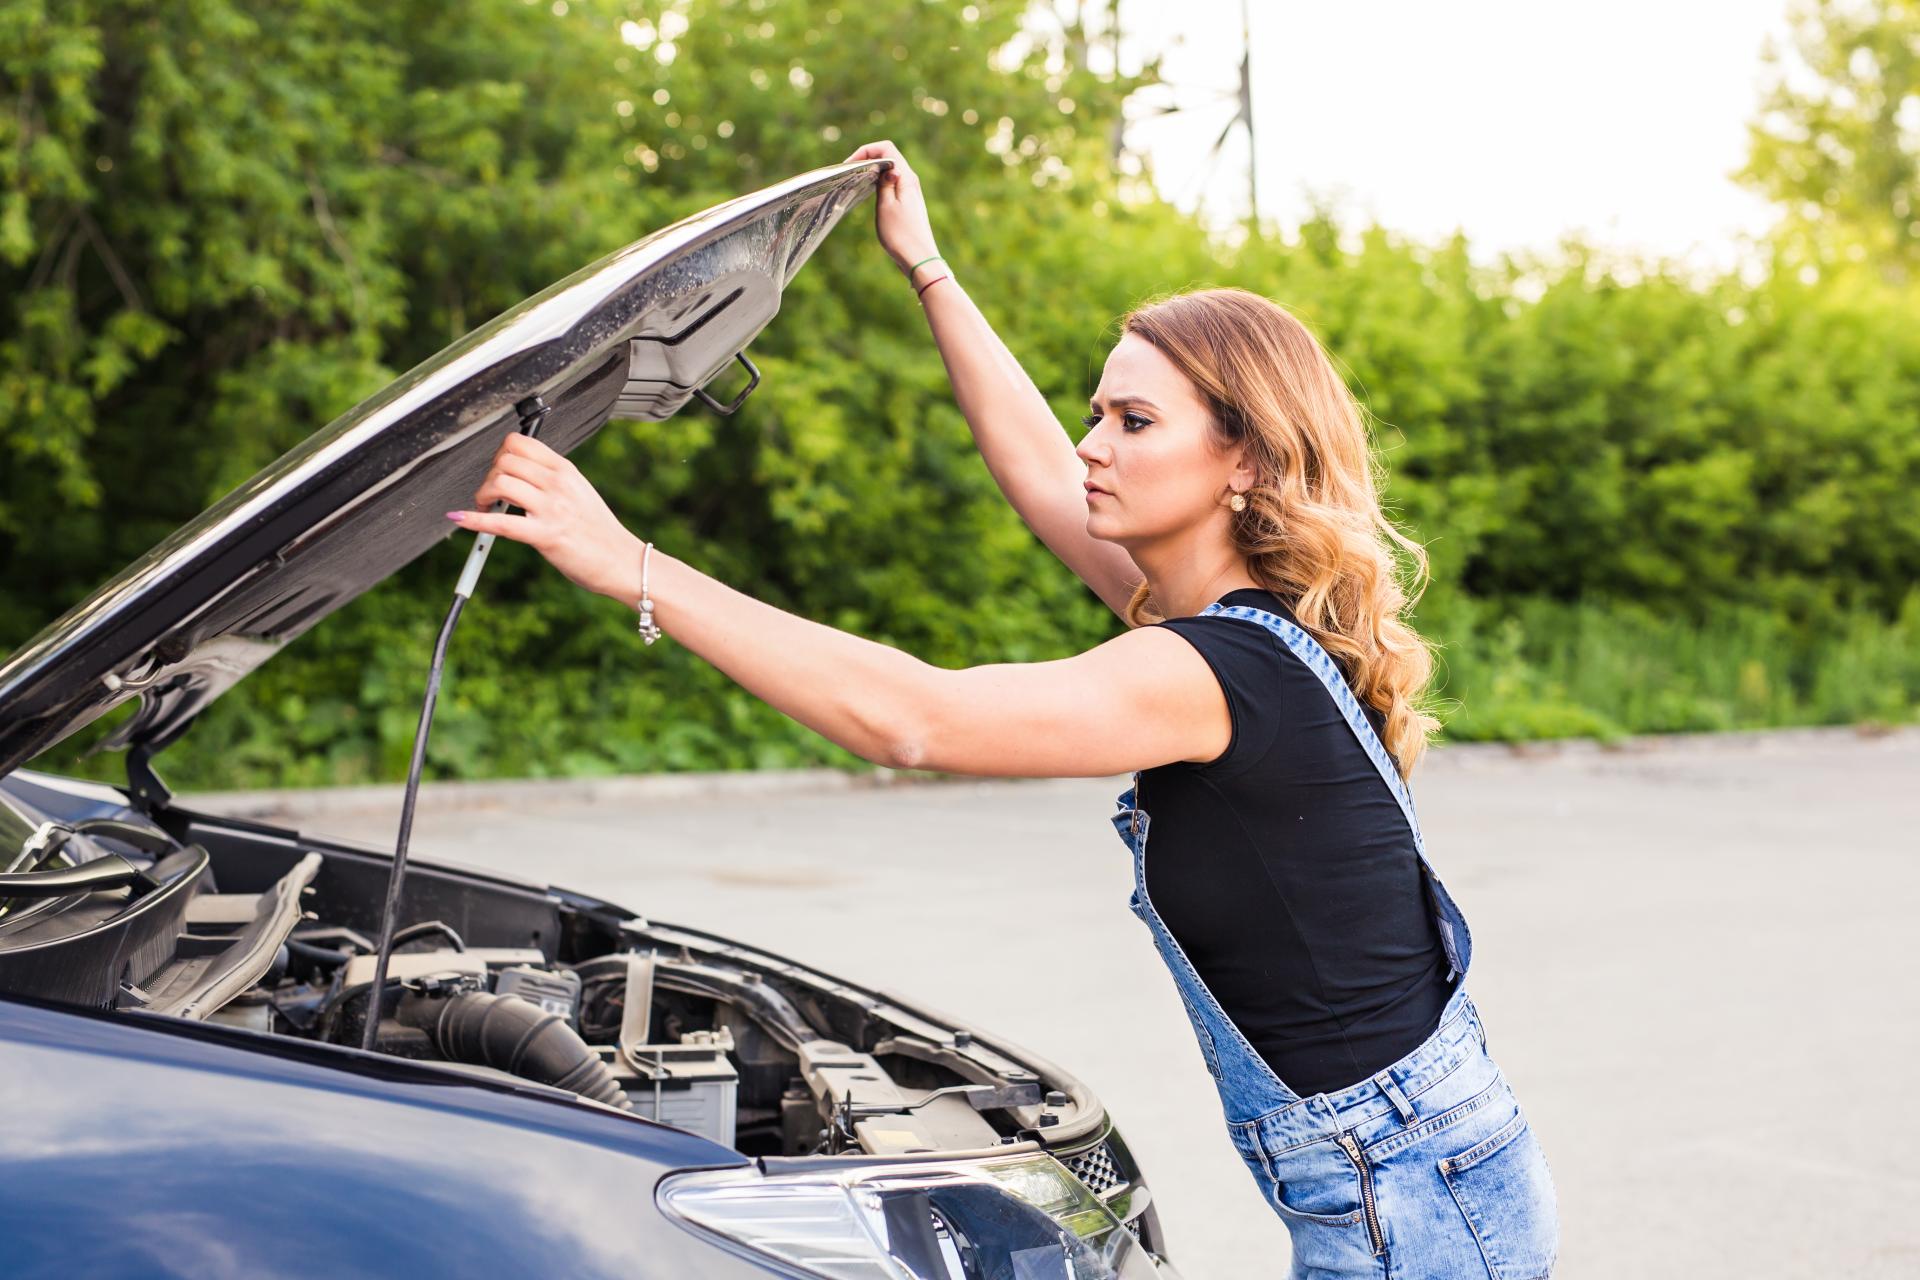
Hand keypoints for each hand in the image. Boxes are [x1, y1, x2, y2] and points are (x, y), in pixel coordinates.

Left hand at [448, 433, 643, 602]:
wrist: (623, 562)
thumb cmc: (600, 533)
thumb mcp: (579, 493)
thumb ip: (552, 480)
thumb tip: (518, 474)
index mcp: (565, 470)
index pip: (519, 442)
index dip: (499, 455)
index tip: (499, 473)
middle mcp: (558, 484)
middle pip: (504, 461)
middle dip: (488, 477)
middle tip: (491, 497)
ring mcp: (553, 509)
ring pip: (500, 483)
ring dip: (482, 496)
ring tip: (487, 509)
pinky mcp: (546, 536)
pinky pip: (501, 524)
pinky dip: (474, 521)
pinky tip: (461, 518)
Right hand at [843, 139, 940, 278]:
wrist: (919, 259)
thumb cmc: (901, 235)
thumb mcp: (886, 206)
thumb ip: (883, 182)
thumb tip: (883, 166)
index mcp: (906, 177)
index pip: (886, 148)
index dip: (866, 150)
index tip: (850, 164)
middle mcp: (910, 181)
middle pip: (888, 156)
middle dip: (867, 159)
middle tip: (850, 172)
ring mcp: (910, 192)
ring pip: (889, 170)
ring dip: (872, 171)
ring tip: (856, 181)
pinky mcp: (908, 203)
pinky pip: (892, 184)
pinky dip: (878, 183)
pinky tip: (868, 192)